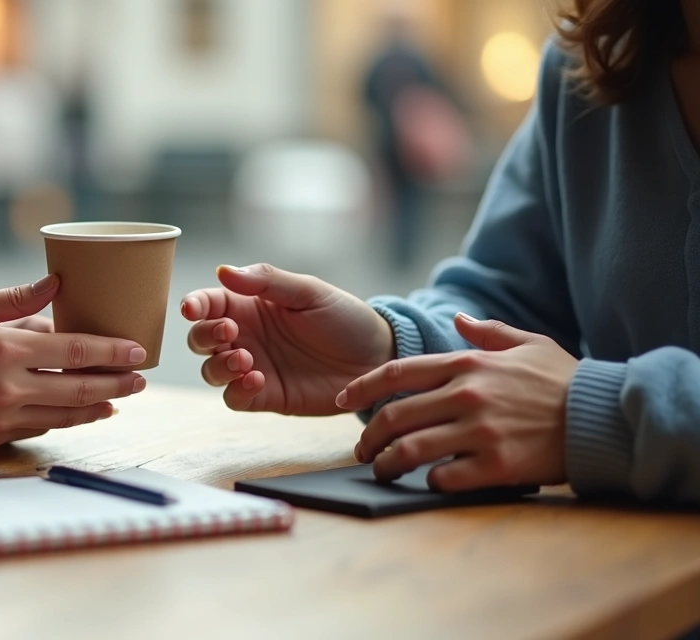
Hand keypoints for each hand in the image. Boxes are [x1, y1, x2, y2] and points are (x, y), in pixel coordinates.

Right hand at [0, 274, 147, 448]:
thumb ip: (16, 299)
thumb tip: (58, 284)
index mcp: (5, 349)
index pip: (74, 351)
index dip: (112, 352)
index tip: (137, 352)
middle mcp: (9, 387)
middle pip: (80, 389)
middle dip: (117, 384)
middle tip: (141, 380)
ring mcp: (2, 417)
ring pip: (65, 414)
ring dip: (98, 407)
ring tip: (120, 398)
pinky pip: (41, 428)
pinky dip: (67, 420)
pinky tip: (82, 413)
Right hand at [182, 264, 394, 414]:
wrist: (377, 358)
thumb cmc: (345, 318)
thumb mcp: (310, 292)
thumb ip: (267, 281)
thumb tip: (222, 271)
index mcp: (250, 306)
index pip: (208, 303)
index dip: (194, 305)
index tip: (193, 309)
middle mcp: (245, 336)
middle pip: (200, 338)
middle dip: (204, 335)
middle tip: (230, 331)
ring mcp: (252, 367)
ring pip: (211, 370)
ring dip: (218, 365)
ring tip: (245, 360)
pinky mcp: (265, 396)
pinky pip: (234, 397)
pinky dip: (236, 390)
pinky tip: (256, 379)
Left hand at [340, 314, 578, 490]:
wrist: (604, 418)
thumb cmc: (564, 382)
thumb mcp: (529, 344)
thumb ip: (488, 332)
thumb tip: (458, 317)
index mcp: (467, 365)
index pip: (397, 373)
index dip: (360, 388)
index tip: (341, 401)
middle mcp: (467, 396)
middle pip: (394, 417)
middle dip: (368, 437)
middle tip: (361, 450)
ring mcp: (480, 431)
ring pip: (410, 450)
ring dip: (386, 464)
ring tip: (382, 471)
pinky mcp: (496, 465)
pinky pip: (444, 477)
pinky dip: (427, 482)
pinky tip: (426, 482)